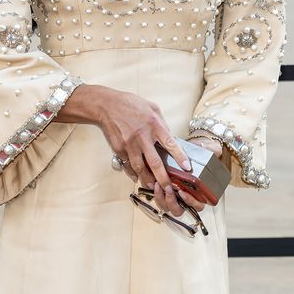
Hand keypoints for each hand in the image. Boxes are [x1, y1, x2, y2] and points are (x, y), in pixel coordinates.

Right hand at [59, 84, 192, 193]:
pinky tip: (137, 178)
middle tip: (169, 188)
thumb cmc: (130, 104)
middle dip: (163, 178)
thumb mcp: (152, 108)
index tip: (187, 167)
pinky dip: (132, 173)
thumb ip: (162, 124)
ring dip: (147, 179)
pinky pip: (127, 164)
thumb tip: (170, 138)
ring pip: (139, 167)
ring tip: (153, 187)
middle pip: (154, 162)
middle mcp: (142, 136)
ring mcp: (129, 144)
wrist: (106, 105)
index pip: (170, 143)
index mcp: (154, 125)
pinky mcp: (119, 148)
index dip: (179, 156)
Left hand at [153, 134, 222, 215]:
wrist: (187, 149)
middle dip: (172, 203)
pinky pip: (158, 200)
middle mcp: (186, 197)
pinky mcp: (163, 192)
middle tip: (169, 190)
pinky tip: (153, 182)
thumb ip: (213, 150)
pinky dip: (155, 194)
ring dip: (161, 199)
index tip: (183, 193)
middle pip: (179, 211)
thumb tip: (212, 149)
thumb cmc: (198, 153)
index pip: (198, 206)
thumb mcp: (208, 150)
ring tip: (158, 185)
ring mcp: (174, 196)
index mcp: (199, 193)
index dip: (191, 203)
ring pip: (166, 207)